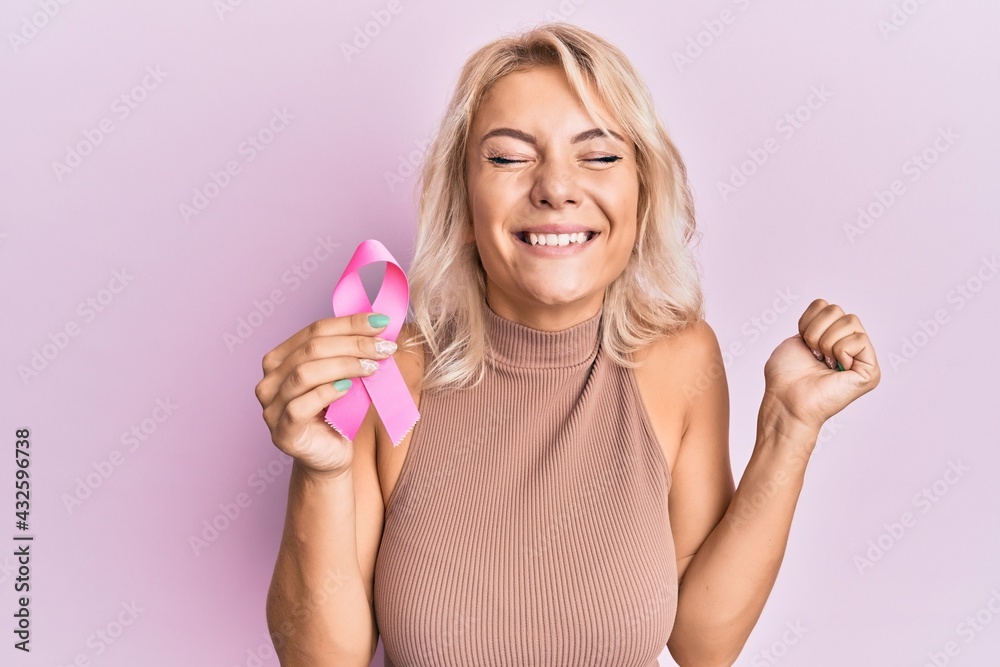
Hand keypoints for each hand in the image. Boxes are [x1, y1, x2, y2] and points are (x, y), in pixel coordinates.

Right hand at [254, 312, 395, 478]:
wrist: (332, 456)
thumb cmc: (338, 413)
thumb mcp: (346, 376)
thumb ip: (351, 353)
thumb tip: (379, 325)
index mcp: (280, 359)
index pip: (314, 330)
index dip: (349, 323)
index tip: (381, 322)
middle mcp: (270, 380)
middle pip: (311, 349)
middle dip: (353, 344)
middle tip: (384, 347)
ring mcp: (271, 407)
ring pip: (304, 373)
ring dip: (344, 365)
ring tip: (373, 367)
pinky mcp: (282, 432)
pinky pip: (300, 406)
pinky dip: (327, 392)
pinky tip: (349, 387)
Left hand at [762, 299, 880, 432]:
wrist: (787, 400)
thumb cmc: (785, 376)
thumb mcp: (797, 339)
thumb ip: (817, 321)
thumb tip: (830, 309)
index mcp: (832, 339)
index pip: (825, 306)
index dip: (808, 321)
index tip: (803, 343)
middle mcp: (849, 347)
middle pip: (838, 310)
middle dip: (816, 331)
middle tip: (814, 355)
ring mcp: (862, 359)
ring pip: (850, 321)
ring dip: (826, 342)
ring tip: (823, 362)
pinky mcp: (870, 371)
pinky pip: (859, 339)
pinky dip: (840, 351)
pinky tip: (835, 369)